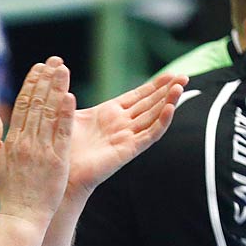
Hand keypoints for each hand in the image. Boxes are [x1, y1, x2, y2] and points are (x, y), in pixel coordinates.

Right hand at [0, 59, 73, 227]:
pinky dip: (66, 114)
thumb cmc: (8, 192)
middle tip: (55, 60)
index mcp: (12, 140)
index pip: (22, 104)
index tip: (39, 67)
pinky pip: (62, 133)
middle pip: (36, 103)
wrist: (22, 215)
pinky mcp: (57, 160)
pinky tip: (70, 97)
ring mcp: (42, 150)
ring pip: (50, 113)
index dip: (31, 83)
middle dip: (46, 79)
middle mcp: (26, 141)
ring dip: (57, 89)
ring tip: (63, 69)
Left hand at [62, 73, 185, 196]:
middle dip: (168, 90)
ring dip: (168, 102)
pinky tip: (169, 109)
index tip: (171, 74)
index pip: (139, 96)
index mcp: (110, 114)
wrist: (60, 174)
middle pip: (151, 104)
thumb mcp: (66, 113)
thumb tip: (60, 71)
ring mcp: (126, 138)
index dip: (155, 85)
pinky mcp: (128, 151)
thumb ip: (67, 94)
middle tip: (185, 76)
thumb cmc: (61, 147)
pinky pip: (149, 136)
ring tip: (180, 87)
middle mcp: (122, 125)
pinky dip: (161, 123)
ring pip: (153, 117)